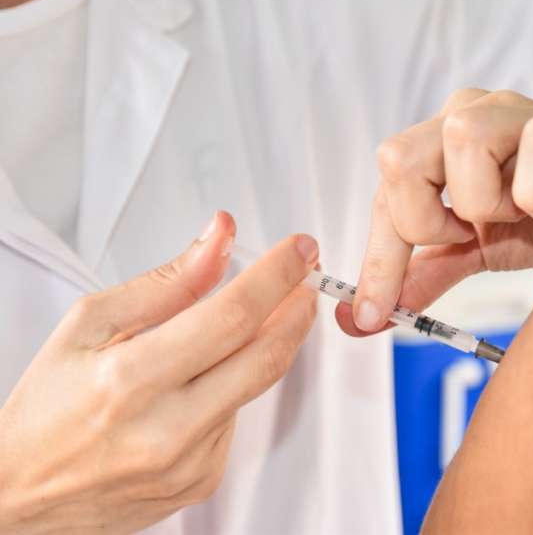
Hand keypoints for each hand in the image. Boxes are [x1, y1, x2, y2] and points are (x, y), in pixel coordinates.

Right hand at [0, 212, 319, 534]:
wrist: (19, 494)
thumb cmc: (46, 407)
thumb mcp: (90, 325)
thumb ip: (168, 281)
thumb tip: (220, 239)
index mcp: (130, 380)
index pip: (232, 316)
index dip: (276, 276)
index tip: (299, 251)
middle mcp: (166, 429)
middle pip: (265, 355)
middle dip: (296, 309)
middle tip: (303, 278)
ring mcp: (189, 462)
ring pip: (255, 386)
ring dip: (266, 344)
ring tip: (255, 316)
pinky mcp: (201, 481)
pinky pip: (238, 419)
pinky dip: (234, 387)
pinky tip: (207, 380)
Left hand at [339, 89, 532, 334]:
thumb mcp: (481, 250)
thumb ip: (426, 273)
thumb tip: (363, 316)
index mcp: (439, 145)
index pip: (385, 196)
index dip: (378, 259)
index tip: (370, 315)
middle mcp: (468, 116)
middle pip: (398, 159)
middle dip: (428, 223)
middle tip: (471, 237)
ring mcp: (516, 113)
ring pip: (462, 144)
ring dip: (489, 204)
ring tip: (521, 216)